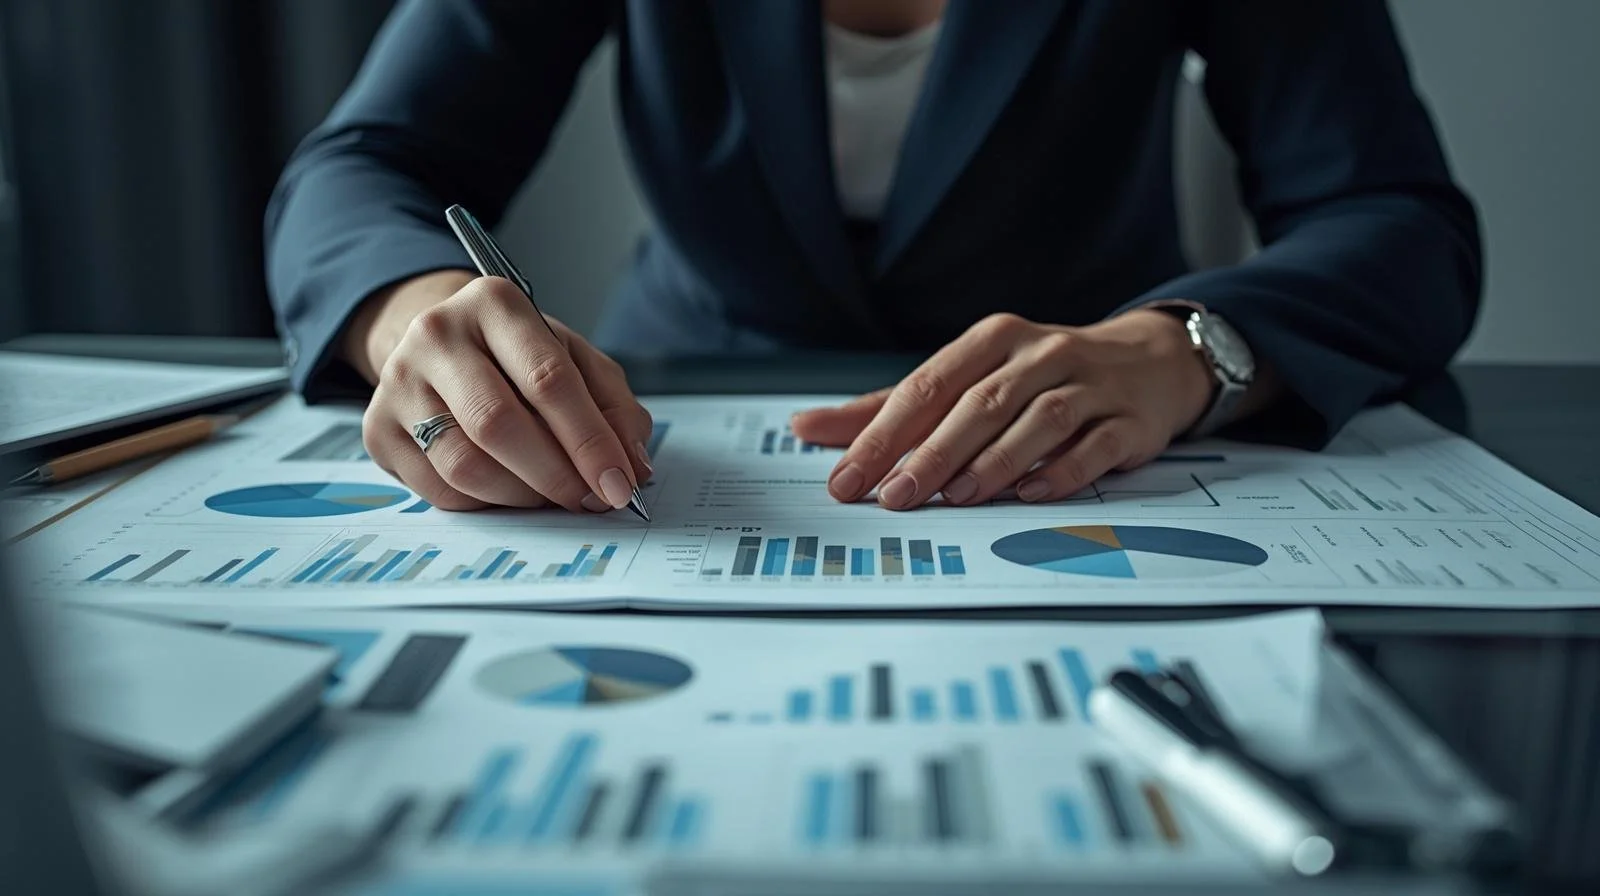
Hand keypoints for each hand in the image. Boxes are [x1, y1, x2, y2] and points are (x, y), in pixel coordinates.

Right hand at [352, 272, 651, 511]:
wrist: (443, 346)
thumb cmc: (518, 356)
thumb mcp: (576, 359)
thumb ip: (613, 407)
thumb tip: (632, 466)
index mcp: (494, 304)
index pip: (548, 380)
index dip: (590, 441)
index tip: (620, 483)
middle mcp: (436, 334)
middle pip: (499, 424)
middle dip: (557, 475)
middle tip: (591, 500)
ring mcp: (398, 382)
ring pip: (465, 465)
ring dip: (523, 496)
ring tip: (553, 496)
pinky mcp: (378, 429)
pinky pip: (440, 490)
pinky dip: (487, 504)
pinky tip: (511, 491)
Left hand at [791, 310, 1215, 508]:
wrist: (1149, 360)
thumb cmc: (1041, 374)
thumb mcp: (968, 376)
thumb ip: (891, 407)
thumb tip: (809, 429)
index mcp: (991, 340)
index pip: (927, 385)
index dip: (883, 433)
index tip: (848, 477)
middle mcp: (1039, 355)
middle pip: (977, 404)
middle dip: (930, 452)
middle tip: (894, 496)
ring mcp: (1088, 386)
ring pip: (1036, 421)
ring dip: (994, 461)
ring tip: (954, 497)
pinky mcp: (1128, 421)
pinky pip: (1094, 446)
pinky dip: (1063, 472)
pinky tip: (1032, 495)